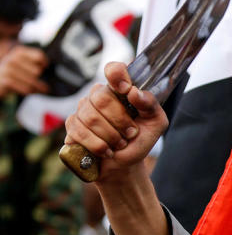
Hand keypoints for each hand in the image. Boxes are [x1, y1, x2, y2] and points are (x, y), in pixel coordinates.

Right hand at [0, 44, 48, 96]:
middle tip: (44, 86)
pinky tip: (30, 92)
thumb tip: (50, 77)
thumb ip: (35, 67)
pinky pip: (25, 88)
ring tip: (40, 90)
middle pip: (37, 71)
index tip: (46, 68)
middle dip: (40, 80)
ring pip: (32, 81)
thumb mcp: (22, 67)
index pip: (39, 56)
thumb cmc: (12, 76)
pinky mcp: (5, 80)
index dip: (45, 63)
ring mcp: (7, 69)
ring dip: (37, 88)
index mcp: (19, 52)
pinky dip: (30, 91)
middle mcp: (12, 59)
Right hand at [63, 62, 167, 183]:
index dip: (117, 75)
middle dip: (120, 122)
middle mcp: (100, 95)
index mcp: (121, 90)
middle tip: (130, 134)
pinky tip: (106, 151)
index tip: (126, 89)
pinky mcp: (72, 125)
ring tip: (120, 143)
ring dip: (110, 136)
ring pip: (90, 117)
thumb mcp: (156, 124)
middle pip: (102, 98)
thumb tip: (134, 92)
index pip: (114, 70)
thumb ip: (150, 105)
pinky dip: (97, 145)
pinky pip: (79, 131)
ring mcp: (83, 109)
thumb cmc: (140, 140)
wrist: (125, 165)